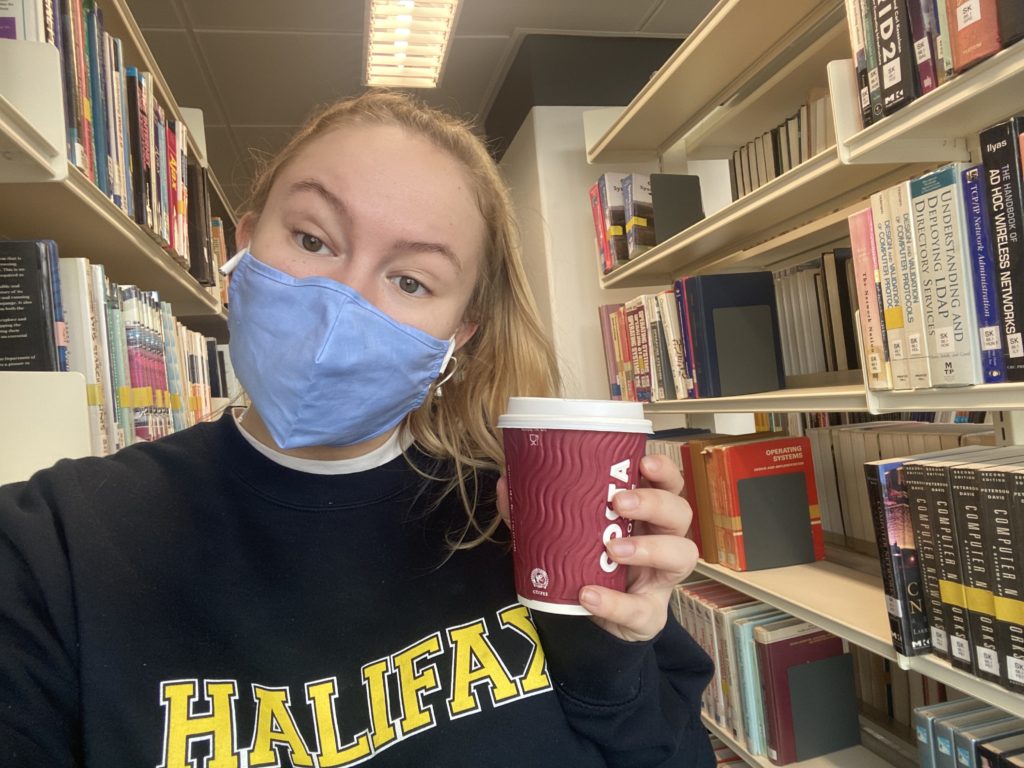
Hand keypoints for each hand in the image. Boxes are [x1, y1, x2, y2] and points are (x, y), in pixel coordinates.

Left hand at [496, 452, 698, 642]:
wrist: (591, 622)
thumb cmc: (588, 563)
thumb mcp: (566, 534)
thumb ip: (537, 510)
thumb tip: (505, 482)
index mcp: (647, 514)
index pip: (669, 484)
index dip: (664, 471)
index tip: (644, 461)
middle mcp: (663, 540)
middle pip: (681, 513)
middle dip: (655, 503)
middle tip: (619, 502)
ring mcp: (661, 579)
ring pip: (681, 554)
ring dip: (649, 547)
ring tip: (613, 548)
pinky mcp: (650, 615)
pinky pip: (642, 609)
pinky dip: (614, 602)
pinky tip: (589, 594)